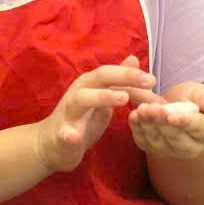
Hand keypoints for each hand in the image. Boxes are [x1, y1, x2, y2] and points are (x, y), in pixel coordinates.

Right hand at [35, 57, 155, 172]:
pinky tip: (74, 136)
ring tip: (122, 98)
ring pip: (81, 99)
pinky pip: (64, 133)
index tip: (153, 80)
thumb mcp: (102, 98)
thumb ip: (117, 81)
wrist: (50, 145)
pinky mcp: (61, 134)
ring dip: (101, 96)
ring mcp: (68, 112)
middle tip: (147, 82)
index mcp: (89, 85)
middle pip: (99, 77)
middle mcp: (78, 92)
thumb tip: (134, 59)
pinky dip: (68, 134)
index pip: (111, 73)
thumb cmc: (80, 120)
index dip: (131, 74)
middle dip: (123, 76)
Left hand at [127, 81, 203, 159]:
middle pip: (176, 138)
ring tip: (141, 109)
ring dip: (147, 125)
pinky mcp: (154, 149)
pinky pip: (144, 142)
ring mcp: (171, 151)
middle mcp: (192, 147)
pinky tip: (133, 116)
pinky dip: (137, 130)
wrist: (177, 109)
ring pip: (158, 141)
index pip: (198, 128)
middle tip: (150, 108)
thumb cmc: (193, 100)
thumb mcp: (201, 93)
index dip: (185, 122)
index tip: (172, 116)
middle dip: (161, 123)